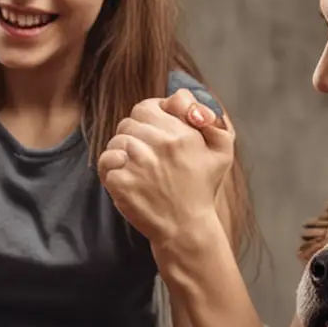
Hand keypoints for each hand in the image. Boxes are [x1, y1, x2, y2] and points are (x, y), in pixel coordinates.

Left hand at [97, 92, 233, 251]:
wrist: (185, 229)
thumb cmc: (202, 188)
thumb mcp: (221, 150)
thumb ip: (211, 117)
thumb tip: (181, 97)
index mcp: (182, 133)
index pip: (146, 107)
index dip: (147, 119)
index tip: (154, 134)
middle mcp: (161, 145)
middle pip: (128, 123)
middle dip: (134, 136)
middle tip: (146, 155)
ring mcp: (139, 164)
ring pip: (116, 141)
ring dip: (122, 152)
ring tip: (138, 169)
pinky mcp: (122, 182)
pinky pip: (106, 161)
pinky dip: (111, 168)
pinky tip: (126, 178)